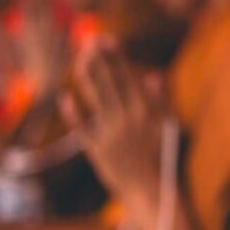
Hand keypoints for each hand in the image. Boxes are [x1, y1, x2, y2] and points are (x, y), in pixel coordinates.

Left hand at [60, 38, 164, 209]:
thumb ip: (158, 102)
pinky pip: (82, 128)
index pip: (128, 78)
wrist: (148, 189)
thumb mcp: (163, 127)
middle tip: (90, 41)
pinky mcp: (97, 150)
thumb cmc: (158, 157)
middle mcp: (127, 120)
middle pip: (110, 83)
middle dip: (99, 60)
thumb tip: (154, 76)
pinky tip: (66, 98)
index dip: (117, 58)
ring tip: (81, 61)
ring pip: (96, 99)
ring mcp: (111, 134)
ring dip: (87, 77)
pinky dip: (74, 113)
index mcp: (145, 113)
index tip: (108, 40)